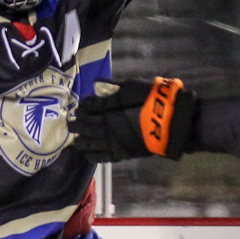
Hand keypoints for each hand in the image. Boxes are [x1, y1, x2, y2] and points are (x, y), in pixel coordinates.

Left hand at [69, 78, 195, 162]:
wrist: (167, 122)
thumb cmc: (151, 100)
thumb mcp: (130, 87)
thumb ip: (112, 86)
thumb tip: (97, 82)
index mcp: (107, 108)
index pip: (88, 107)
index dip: (82, 107)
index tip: (80, 107)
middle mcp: (105, 125)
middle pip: (84, 125)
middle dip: (77, 123)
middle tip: (72, 121)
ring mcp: (111, 141)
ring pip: (88, 142)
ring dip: (80, 140)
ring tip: (76, 139)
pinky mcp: (119, 154)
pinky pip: (100, 157)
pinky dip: (91, 155)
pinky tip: (86, 153)